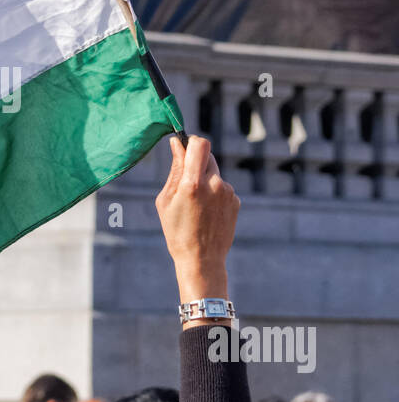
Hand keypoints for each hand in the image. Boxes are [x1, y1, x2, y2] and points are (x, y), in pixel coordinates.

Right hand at [155, 135, 238, 316]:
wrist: (202, 259)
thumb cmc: (177, 231)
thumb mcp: (166, 200)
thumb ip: (175, 169)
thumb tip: (177, 144)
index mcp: (193, 184)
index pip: (200, 144)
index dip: (192, 142)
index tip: (184, 148)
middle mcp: (214, 184)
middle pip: (207, 155)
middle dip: (196, 162)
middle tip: (186, 181)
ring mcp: (228, 192)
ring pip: (215, 172)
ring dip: (206, 180)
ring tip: (196, 205)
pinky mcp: (236, 200)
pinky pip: (223, 187)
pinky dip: (214, 193)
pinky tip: (207, 212)